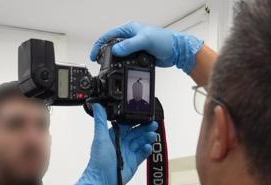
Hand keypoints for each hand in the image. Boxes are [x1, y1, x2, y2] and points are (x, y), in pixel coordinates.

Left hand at [74, 104, 157, 184]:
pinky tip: (148, 147)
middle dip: (145, 128)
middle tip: (153, 124)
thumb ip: (100, 120)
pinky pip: (142, 154)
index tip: (143, 116)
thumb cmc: (99, 162)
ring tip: (152, 135)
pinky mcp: (133, 163)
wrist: (102, 182)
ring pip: (140, 142)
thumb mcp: (100, 138)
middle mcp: (121, 143)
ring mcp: (127, 153)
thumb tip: (96, 105)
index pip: (127, 125)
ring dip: (147, 138)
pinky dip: (146, 150)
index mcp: (113, 136)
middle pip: (136, 133)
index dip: (135, 120)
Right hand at [89, 21, 203, 73]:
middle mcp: (130, 37)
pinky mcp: (138, 56)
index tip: (94, 55)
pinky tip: (120, 69)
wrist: (176, 51)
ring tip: (107, 67)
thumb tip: (116, 50)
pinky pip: (126, 61)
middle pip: (111, 45)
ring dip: (112, 60)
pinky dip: (122, 65)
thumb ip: (130, 45)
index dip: (99, 45)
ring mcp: (134, 47)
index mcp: (129, 29)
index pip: (109, 36)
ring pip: (118, 54)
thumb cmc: (165, 41)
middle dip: (103, 53)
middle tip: (98, 62)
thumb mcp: (145, 40)